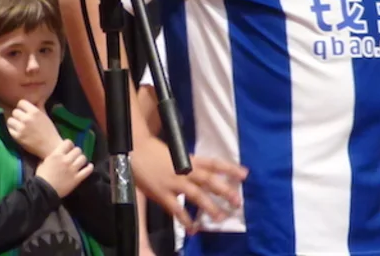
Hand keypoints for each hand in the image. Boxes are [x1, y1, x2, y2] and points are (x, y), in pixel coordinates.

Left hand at [8, 100, 63, 158]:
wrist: (51, 147)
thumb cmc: (50, 131)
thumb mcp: (45, 116)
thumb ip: (39, 107)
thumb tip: (35, 99)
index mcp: (35, 111)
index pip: (21, 102)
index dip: (22, 107)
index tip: (24, 111)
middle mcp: (27, 118)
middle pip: (15, 111)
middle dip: (18, 115)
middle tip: (21, 120)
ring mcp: (21, 128)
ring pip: (10, 120)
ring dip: (13, 122)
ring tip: (17, 126)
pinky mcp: (18, 137)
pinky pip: (9, 129)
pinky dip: (12, 130)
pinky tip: (17, 132)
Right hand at [35, 140, 93, 198]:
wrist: (43, 191)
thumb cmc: (42, 177)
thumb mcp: (43, 163)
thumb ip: (51, 157)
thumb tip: (54, 156)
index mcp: (57, 155)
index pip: (68, 143)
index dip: (70, 145)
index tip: (70, 149)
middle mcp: (66, 160)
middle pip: (78, 150)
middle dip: (77, 152)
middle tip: (75, 156)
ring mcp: (72, 169)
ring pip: (83, 158)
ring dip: (82, 159)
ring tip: (81, 162)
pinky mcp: (77, 178)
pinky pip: (87, 170)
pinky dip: (89, 167)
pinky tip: (89, 166)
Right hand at [130, 135, 247, 231]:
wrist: (134, 150)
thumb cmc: (155, 151)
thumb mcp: (176, 154)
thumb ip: (190, 164)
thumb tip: (207, 172)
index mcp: (189, 159)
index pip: (214, 163)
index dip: (229, 169)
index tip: (245, 174)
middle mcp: (184, 170)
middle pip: (209, 180)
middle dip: (224, 191)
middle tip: (238, 202)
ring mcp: (174, 182)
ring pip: (196, 195)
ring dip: (209, 207)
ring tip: (221, 217)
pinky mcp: (162, 193)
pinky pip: (176, 209)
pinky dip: (185, 219)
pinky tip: (193, 229)